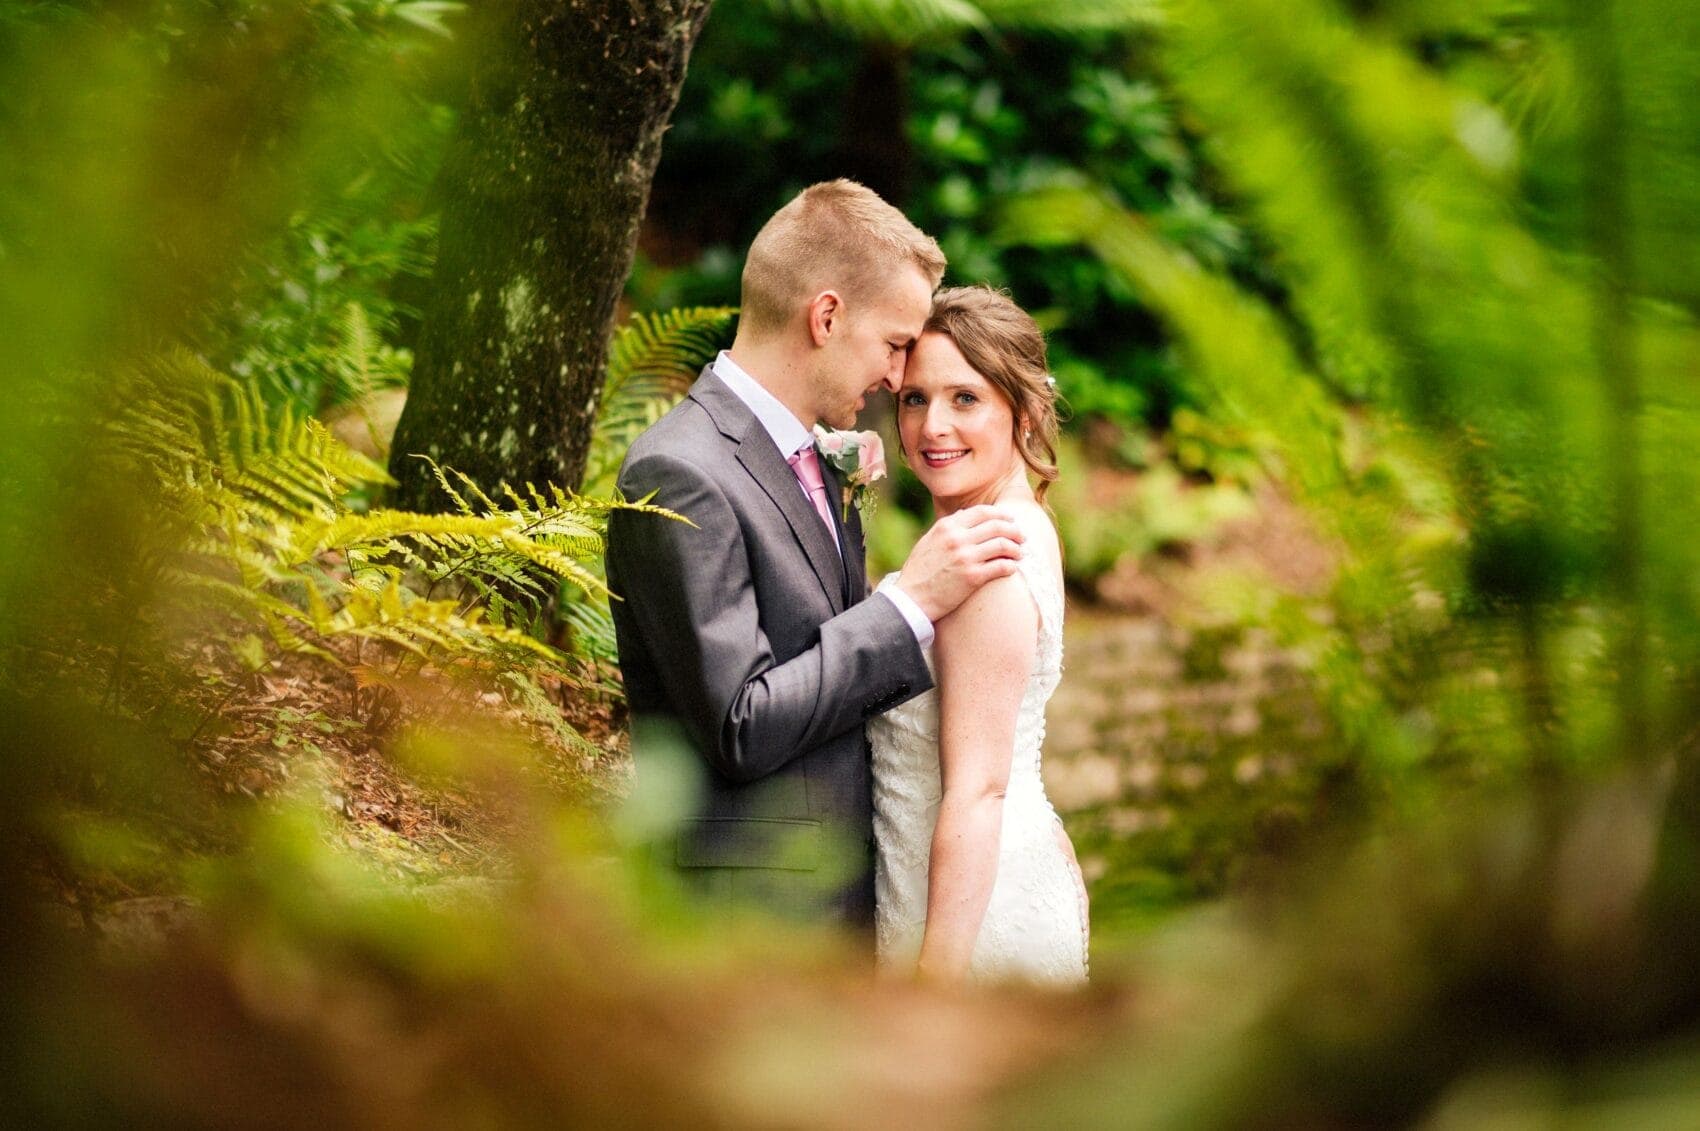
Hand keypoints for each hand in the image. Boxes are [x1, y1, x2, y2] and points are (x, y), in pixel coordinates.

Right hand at [895, 505, 1023, 623]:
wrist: (911, 599)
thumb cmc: (919, 571)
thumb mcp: (928, 540)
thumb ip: (947, 527)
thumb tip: (965, 514)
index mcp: (947, 526)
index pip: (982, 512)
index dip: (1001, 515)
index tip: (1010, 520)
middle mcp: (958, 538)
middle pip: (997, 526)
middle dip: (1014, 530)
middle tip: (1022, 537)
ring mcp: (966, 557)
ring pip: (1003, 544)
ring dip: (1016, 549)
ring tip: (1020, 554)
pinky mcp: (973, 577)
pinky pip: (1002, 566)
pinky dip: (1012, 566)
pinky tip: (1013, 568)